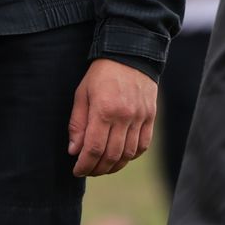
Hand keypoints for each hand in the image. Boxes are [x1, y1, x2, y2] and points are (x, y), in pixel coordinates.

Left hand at [66, 59, 156, 177]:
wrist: (130, 53)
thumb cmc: (100, 74)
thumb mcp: (82, 94)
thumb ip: (77, 123)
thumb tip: (74, 151)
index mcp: (104, 110)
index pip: (94, 148)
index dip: (84, 165)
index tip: (77, 170)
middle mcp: (124, 116)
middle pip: (111, 155)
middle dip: (97, 169)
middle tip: (88, 171)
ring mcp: (140, 118)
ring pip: (128, 154)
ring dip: (114, 166)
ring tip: (102, 167)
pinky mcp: (150, 117)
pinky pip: (143, 145)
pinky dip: (131, 156)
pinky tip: (121, 157)